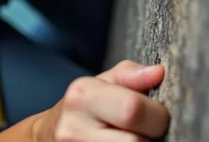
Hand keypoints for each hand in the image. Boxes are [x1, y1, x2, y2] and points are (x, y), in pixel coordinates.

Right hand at [39, 61, 169, 140]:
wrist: (50, 134)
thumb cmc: (86, 107)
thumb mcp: (103, 83)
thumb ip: (131, 75)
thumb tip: (158, 72)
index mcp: (82, 96)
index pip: (132, 110)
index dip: (156, 114)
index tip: (155, 114)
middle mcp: (73, 129)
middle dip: (150, 137)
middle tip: (144, 130)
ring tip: (132, 137)